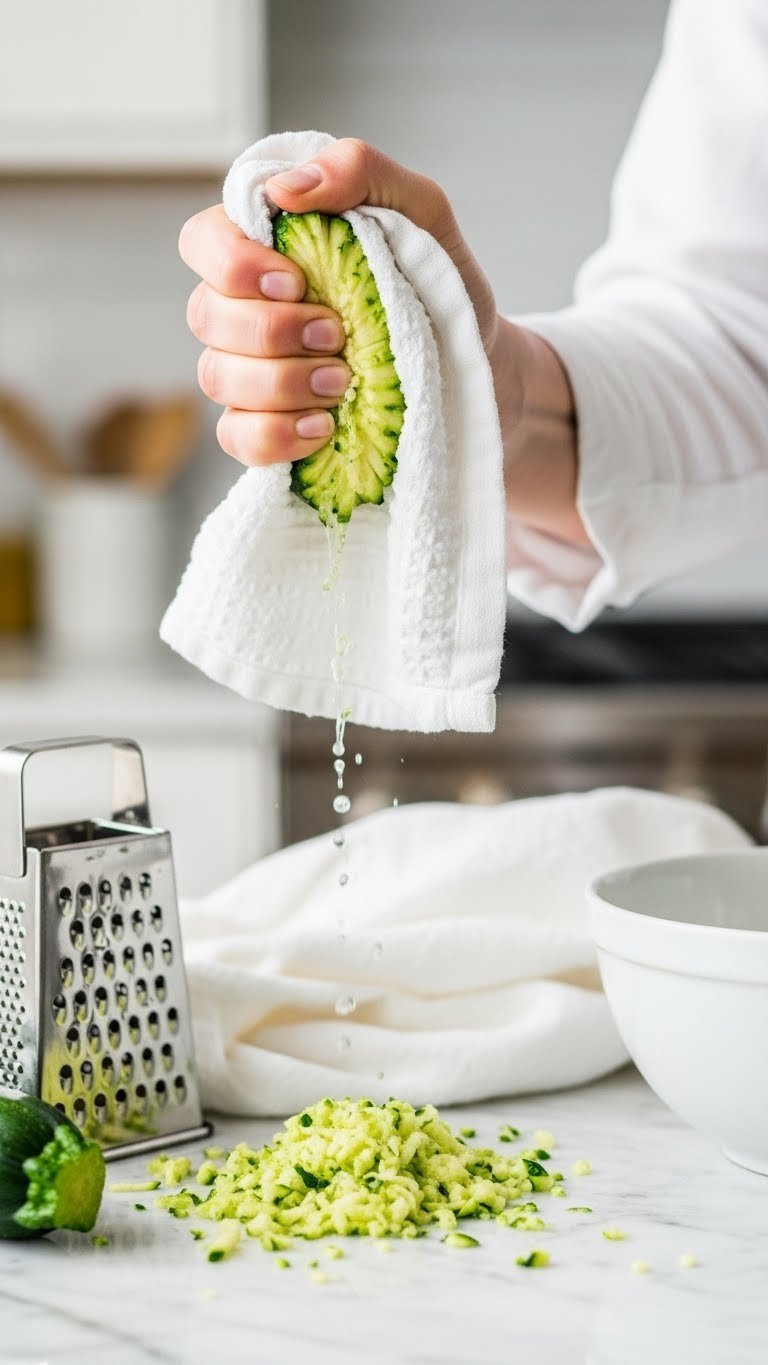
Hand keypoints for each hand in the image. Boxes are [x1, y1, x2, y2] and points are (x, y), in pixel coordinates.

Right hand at [179, 138, 500, 467]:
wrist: (474, 359)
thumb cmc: (437, 281)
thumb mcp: (419, 209)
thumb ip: (357, 171)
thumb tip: (285, 188)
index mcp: (266, 246)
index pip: (202, 242)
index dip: (233, 265)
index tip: (296, 281)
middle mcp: (243, 307)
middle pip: (207, 316)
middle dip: (272, 330)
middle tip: (337, 336)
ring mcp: (248, 371)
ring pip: (218, 377)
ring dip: (282, 382)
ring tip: (341, 382)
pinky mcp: (266, 425)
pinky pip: (238, 436)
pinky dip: (276, 435)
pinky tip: (324, 425)